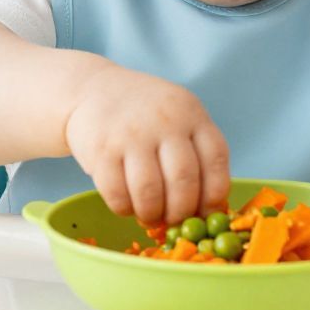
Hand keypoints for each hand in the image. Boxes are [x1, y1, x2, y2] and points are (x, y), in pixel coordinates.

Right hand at [62, 64, 229, 225]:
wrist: (94, 89)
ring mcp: (132, 135)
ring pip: (150, 193)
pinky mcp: (102, 150)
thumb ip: (195, 152)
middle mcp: (165, 121)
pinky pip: (118, 195)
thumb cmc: (145, 114)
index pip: (215, 161)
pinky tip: (127, 205)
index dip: (214, 195)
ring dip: (152, 215)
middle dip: (181, 212)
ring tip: (150, 216)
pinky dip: (125, 210)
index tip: (206, 213)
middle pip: (184, 181)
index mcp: (191, 114)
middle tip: (174, 220)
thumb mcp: (179, 116)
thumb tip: (207, 211)